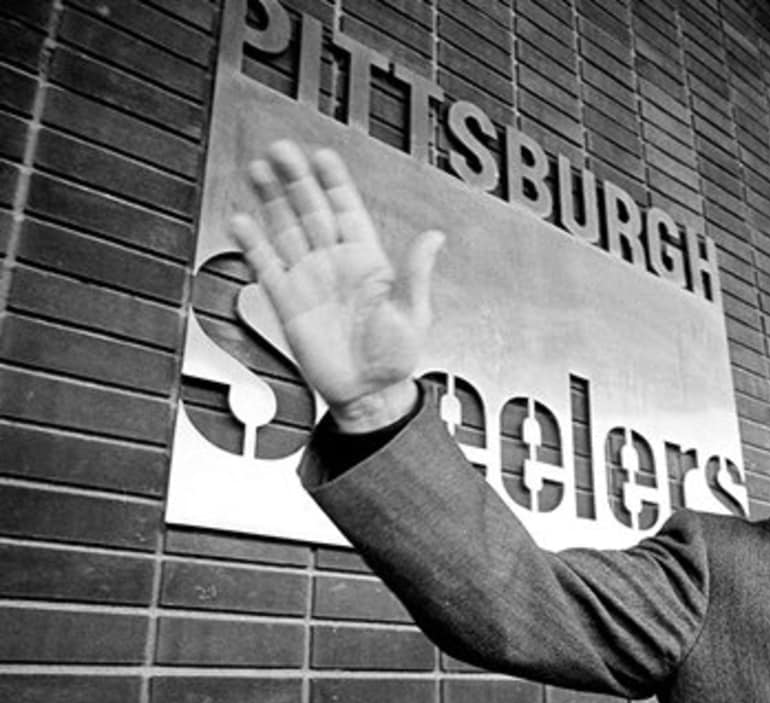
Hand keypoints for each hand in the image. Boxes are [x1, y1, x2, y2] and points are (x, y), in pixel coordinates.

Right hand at [230, 140, 443, 431]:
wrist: (370, 394)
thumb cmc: (396, 358)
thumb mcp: (413, 313)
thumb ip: (416, 274)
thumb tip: (435, 238)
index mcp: (368, 262)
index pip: (347, 210)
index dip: (334, 183)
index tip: (322, 155)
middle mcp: (336, 265)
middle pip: (311, 211)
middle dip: (296, 179)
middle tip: (281, 149)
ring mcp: (310, 280)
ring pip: (286, 230)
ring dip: (272, 200)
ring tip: (259, 170)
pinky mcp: (288, 303)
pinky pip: (267, 266)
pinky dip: (254, 244)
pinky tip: (242, 221)